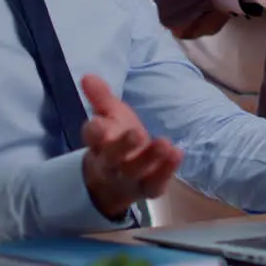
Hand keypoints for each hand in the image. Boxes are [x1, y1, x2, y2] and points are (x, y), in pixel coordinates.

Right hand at [79, 74, 183, 218]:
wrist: (114, 183)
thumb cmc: (114, 141)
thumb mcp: (108, 116)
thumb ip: (101, 97)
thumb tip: (88, 76)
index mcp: (98, 143)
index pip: (92, 137)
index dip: (95, 131)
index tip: (99, 124)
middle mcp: (110, 163)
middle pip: (113, 157)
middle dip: (124, 146)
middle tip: (137, 133)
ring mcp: (129, 178)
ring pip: (136, 171)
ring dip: (151, 158)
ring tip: (165, 143)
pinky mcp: (147, 188)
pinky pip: (155, 183)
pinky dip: (167, 170)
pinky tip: (178, 153)